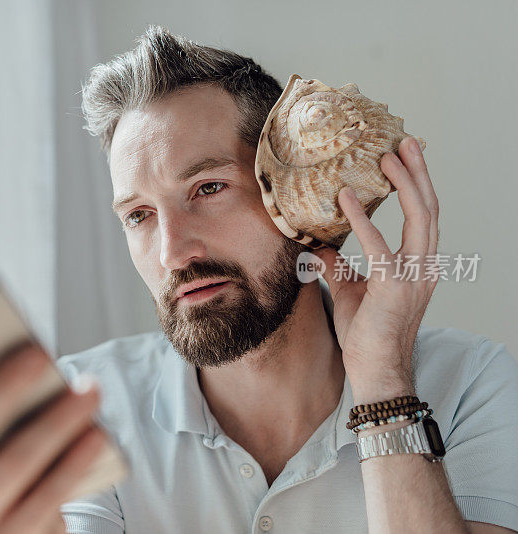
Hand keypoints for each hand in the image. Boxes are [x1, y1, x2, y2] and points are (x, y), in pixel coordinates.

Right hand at [0, 340, 105, 533]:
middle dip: (6, 387)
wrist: (22, 520)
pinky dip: (73, 463)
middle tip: (41, 355)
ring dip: (54, 423)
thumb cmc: (7, 450)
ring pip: (10, 465)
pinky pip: (43, 500)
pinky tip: (95, 435)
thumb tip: (29, 357)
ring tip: (88, 392)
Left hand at [313, 136, 439, 403]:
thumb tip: (318, 245)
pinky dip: (362, 220)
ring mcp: (413, 276)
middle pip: (428, 208)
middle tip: (404, 140)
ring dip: (404, 183)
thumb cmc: (365, 332)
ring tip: (387, 155)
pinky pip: (378, 246)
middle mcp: (424, 266)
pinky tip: (345, 199)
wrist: (375, 370)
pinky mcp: (394, 288)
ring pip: (419, 218)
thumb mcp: (348, 290)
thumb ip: (337, 265)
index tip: (405, 156)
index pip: (423, 216)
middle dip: (419, 172)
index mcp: (418, 265)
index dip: (417, 184)